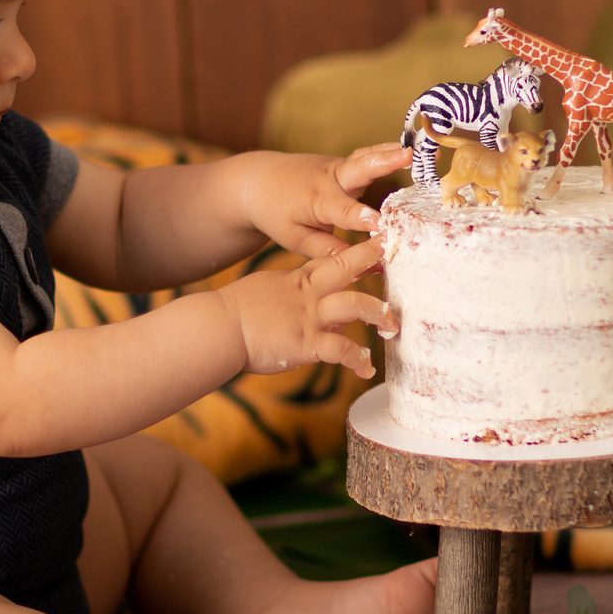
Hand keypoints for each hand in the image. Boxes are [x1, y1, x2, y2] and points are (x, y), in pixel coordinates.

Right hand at [220, 236, 391, 379]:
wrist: (218, 328)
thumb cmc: (234, 311)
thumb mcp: (265, 289)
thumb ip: (288, 291)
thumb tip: (297, 296)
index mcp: (298, 280)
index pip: (332, 260)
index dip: (357, 252)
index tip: (378, 245)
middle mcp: (308, 295)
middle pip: (346, 268)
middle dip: (370, 260)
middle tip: (394, 258)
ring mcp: (309, 318)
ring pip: (353, 305)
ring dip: (376, 313)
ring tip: (391, 324)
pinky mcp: (306, 344)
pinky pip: (340, 350)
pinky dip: (357, 359)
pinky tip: (366, 368)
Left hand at [238, 143, 411, 261]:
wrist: (259, 180)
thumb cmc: (276, 213)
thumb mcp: (294, 238)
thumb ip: (328, 250)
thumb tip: (366, 264)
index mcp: (317, 199)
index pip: (344, 210)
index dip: (362, 218)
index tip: (381, 225)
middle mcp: (331, 178)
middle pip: (360, 167)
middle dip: (385, 162)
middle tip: (409, 155)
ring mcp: (339, 167)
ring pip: (368, 157)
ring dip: (395, 152)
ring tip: (425, 149)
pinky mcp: (346, 165)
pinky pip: (370, 159)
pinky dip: (391, 153)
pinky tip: (416, 150)